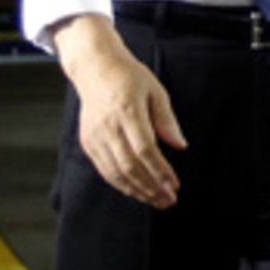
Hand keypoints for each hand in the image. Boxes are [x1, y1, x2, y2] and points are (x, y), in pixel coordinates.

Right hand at [52, 15, 186, 207]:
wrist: (95, 68)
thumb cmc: (129, 77)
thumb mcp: (155, 91)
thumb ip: (166, 120)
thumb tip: (180, 145)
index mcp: (128, 111)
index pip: (145, 150)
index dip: (160, 171)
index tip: (174, 184)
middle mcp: (108, 127)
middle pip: (130, 166)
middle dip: (150, 187)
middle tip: (168, 200)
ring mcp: (95, 136)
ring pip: (115, 172)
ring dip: (136, 191)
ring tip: (156, 201)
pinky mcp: (88, 142)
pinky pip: (104, 169)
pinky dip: (120, 184)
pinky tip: (136, 190)